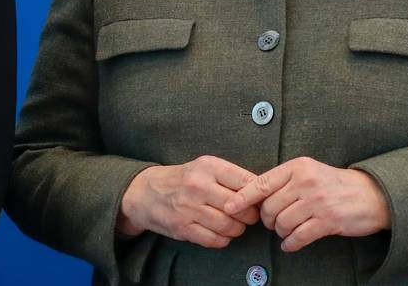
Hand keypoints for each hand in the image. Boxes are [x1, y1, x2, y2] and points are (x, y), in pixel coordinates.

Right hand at [118, 155, 259, 248]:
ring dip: (237, 229)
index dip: (257, 194)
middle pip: (240, 208)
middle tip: (247, 215)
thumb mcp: (204, 167)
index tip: (258, 200)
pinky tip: (219, 232)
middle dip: (249, 215)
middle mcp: (198, 186)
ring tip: (233, 224)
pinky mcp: (183, 227)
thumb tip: (262, 192)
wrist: (145, 192)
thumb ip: (230, 177)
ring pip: (230, 226)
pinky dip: (223, 239)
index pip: (246, 181)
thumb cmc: (182, 179)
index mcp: (207, 166)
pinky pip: (215, 240)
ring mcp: (189, 208)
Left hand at [224, 156, 389, 251]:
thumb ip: (283, 180)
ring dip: (280, 232)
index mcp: (297, 167)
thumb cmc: (332, 183)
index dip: (242, 198)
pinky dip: (291, 243)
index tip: (229, 207)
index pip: (261, 183)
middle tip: (272, 222)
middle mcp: (306, 182)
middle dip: (266, 220)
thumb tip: (254, 196)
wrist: (370, 194)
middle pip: (269, 207)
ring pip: (282, 223)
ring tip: (286, 231)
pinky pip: (299, 237)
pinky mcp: (328, 221)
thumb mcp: (308, 171)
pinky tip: (290, 244)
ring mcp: (317, 202)